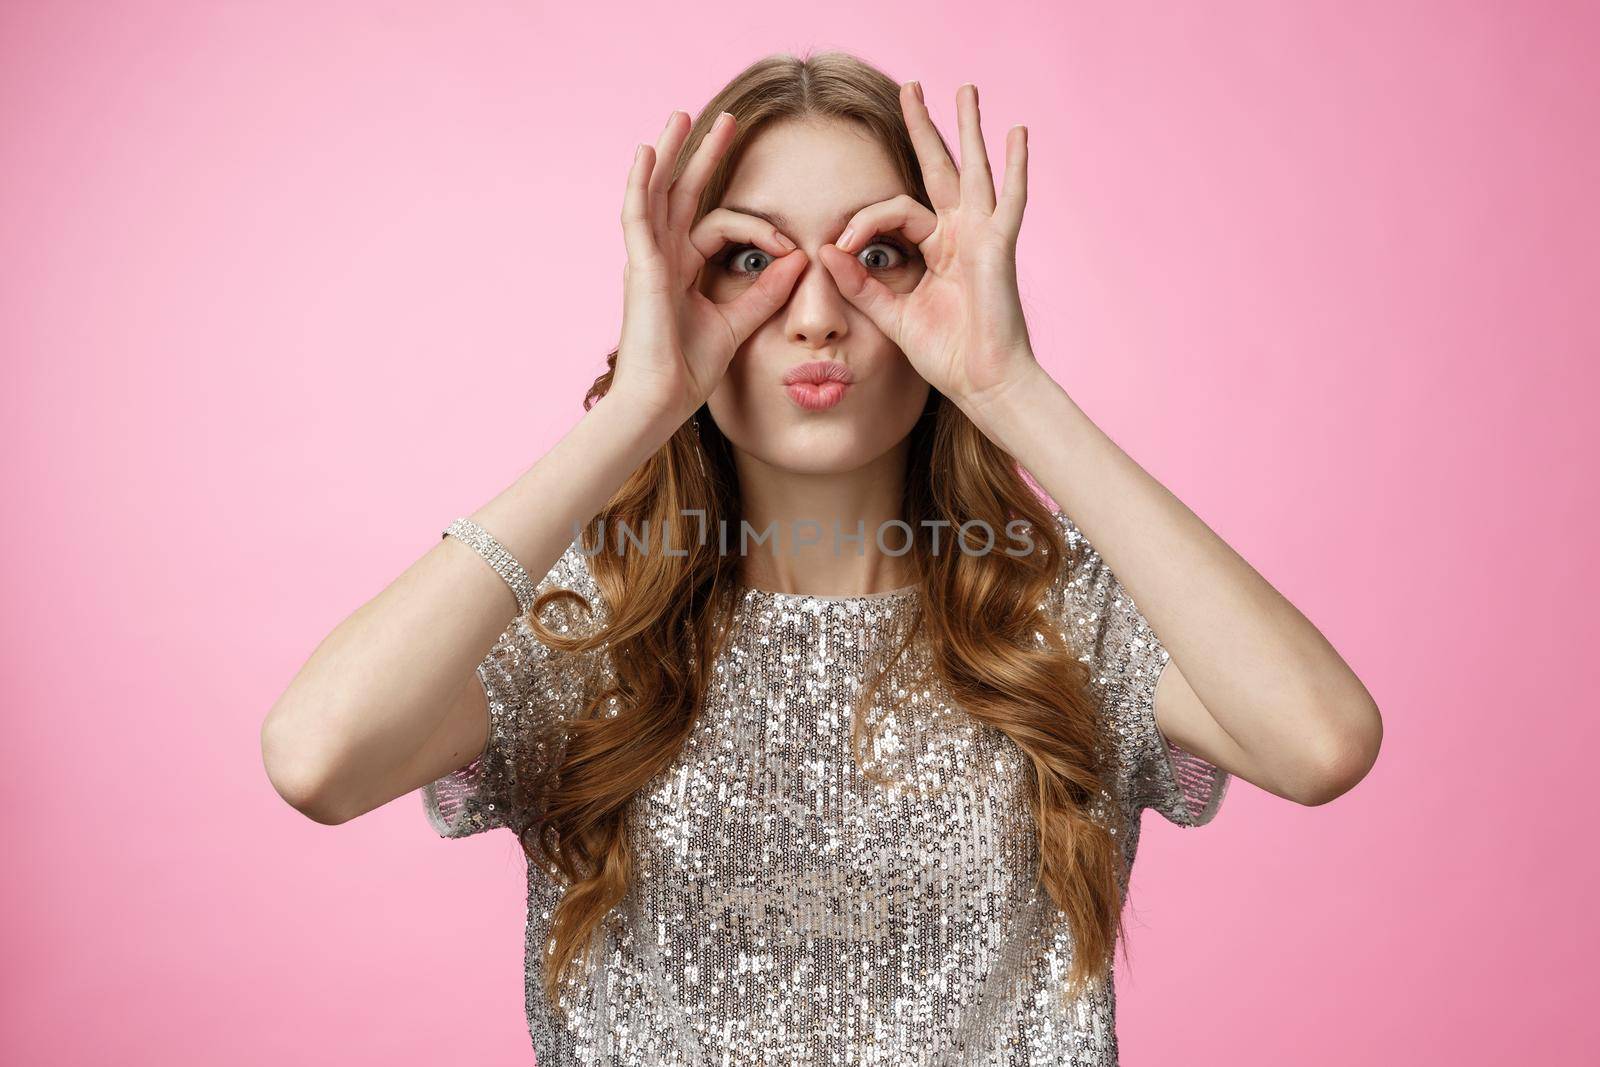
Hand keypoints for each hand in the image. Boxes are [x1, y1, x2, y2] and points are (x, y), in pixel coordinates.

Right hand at [610, 109, 808, 427]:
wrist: (660, 403)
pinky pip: (636, 215)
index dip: (762, 232)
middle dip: (703, 156)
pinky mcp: (640, 267)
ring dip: (671, 154)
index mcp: (682, 271)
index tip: (793, 248)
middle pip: (682, 194)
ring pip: (656, 193)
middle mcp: (662, 259)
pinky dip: (639, 183)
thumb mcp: (737, 323)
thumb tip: (797, 261)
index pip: (720, 228)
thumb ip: (765, 293)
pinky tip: (647, 152)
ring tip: (683, 116)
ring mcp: (647, 260)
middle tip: (726, 121)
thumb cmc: (688, 372)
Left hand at [817, 82, 1040, 414]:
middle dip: (923, 129)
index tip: (841, 245)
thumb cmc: (946, 355)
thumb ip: (860, 284)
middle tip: (910, 89)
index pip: (895, 212)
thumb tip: (824, 250)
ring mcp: (983, 237)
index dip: (863, 222)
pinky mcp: (999, 247)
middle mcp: (961, 235)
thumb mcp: (892, 315)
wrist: (982, 383)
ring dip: (967, 129)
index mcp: (937, 250)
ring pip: (972, 171)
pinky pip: (1010, 200)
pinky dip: (1014, 168)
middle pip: (938, 169)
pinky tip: (1017, 133)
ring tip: (964, 90)